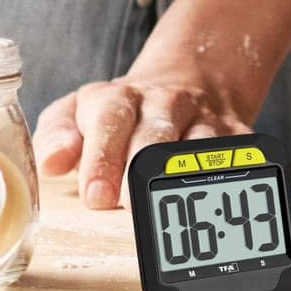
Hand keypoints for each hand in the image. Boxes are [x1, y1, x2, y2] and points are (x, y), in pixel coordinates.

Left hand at [35, 42, 262, 211]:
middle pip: (156, 134)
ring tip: (174, 207)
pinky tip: (225, 195)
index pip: (110, 119)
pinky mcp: (234, 133)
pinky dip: (234, 172)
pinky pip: (239, 152)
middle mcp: (165, 103)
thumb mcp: (79, 113)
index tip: (96, 196)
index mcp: (120, 99)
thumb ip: (56, 135)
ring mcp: (203, 117)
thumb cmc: (120, 115)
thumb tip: (51, 163)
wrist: (183, 84)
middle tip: (127, 206)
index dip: (102, 157)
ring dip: (186, 175)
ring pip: (200, 143)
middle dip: (139, 171)